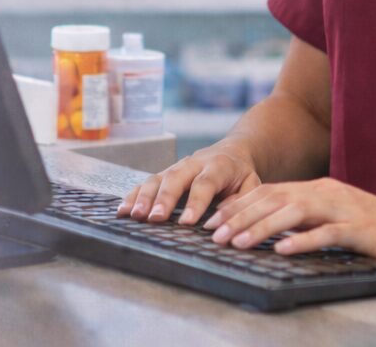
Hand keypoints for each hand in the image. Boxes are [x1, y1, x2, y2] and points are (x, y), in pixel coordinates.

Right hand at [116, 140, 261, 225]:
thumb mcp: (252, 185)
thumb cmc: (242, 174)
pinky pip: (146, 183)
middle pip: (175, 178)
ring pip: (157, 179)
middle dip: (163, 199)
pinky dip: (133, 196)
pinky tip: (123, 210)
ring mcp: (176, 167)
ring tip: (133, 215)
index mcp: (218, 165)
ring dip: (143, 197)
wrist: (231, 151)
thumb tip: (224, 219)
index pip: (205, 184)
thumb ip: (242, 200)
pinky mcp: (164, 174)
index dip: (196, 202)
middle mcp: (193, 163)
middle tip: (154, 217)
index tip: (188, 222)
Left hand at [204, 177, 375, 271]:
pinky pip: (327, 233)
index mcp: (318, 189)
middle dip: (240, 216)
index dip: (239, 206)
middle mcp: (327, 192)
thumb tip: (267, 230)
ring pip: (294, 212)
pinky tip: (283, 250)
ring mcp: (344, 208)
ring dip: (262, 227)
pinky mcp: (361, 228)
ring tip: (238, 242)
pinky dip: (303, 240)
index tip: (212, 221)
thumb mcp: (334, 218)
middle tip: (214, 234)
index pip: (269, 193)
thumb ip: (305, 219)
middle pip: (274, 199)